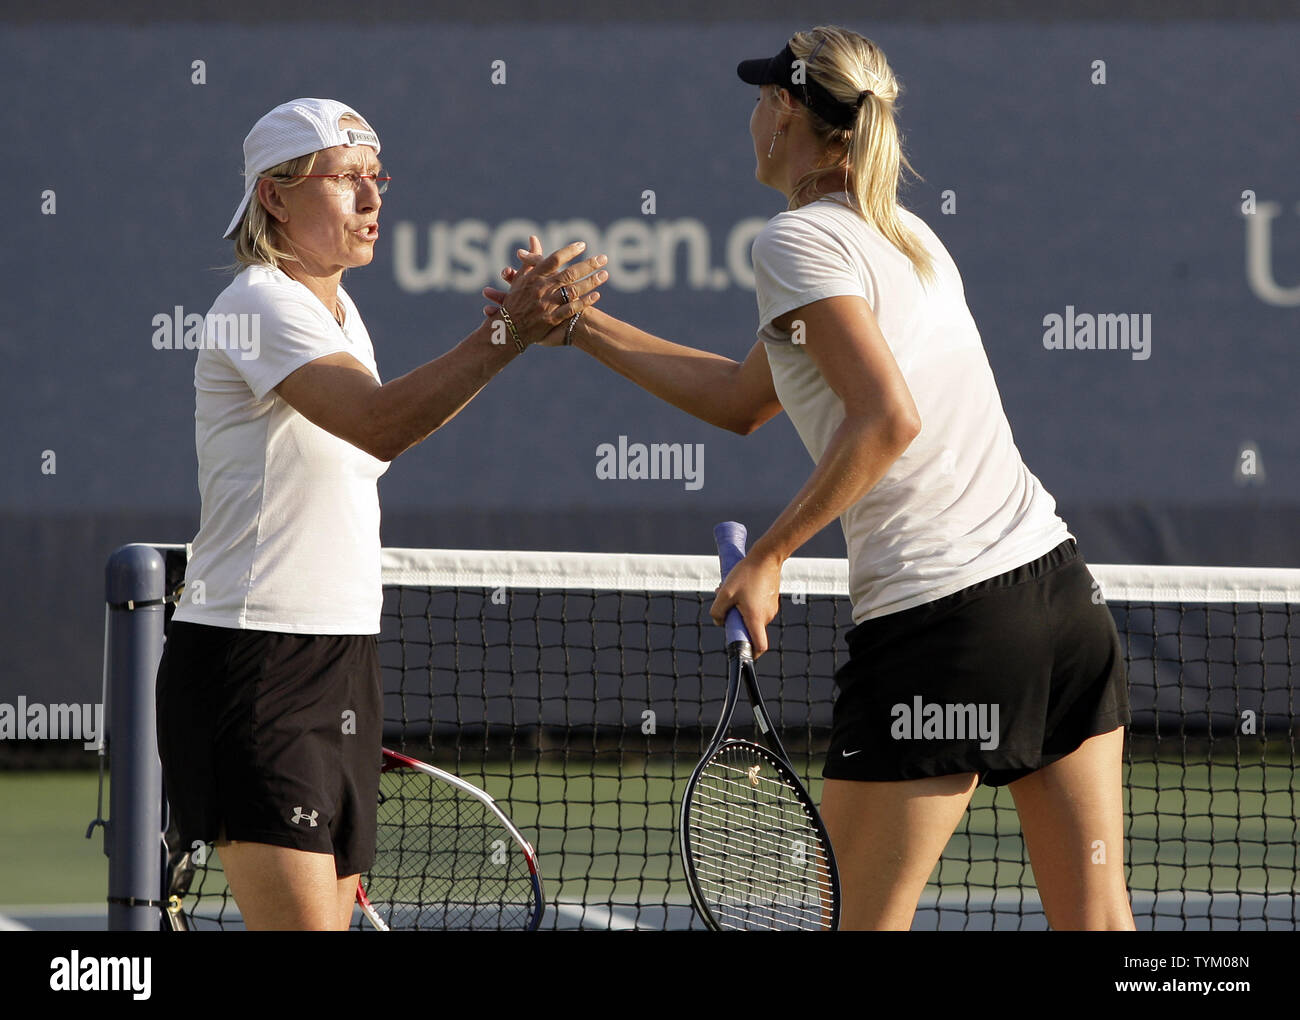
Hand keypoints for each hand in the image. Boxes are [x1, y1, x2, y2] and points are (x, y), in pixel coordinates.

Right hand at [482, 235, 605, 347]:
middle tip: (604, 258)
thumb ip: (531, 259)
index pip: (554, 259)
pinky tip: (597, 296)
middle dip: (588, 265)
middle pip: (569, 273)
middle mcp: (542, 288)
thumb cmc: (515, 301)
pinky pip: (571, 309)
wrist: (508, 329)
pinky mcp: (552, 318)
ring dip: (591, 282)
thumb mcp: (520, 277)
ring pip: (573, 290)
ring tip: (605, 274)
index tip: (583, 245)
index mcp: (534, 277)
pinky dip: (584, 302)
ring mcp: (548, 304)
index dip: (569, 251)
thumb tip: (534, 238)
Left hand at [708, 547, 782, 656]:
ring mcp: (770, 608)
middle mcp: (766, 616)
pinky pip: (757, 609)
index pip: (759, 646)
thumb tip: (719, 622)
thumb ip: (717, 611)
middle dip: (736, 623)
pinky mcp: (771, 601)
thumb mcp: (724, 592)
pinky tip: (739, 588)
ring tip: (730, 592)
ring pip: (752, 617)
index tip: (741, 652)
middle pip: (751, 630)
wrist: (767, 557)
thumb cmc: (746, 574)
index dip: (751, 654)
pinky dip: (746, 604)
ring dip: (740, 611)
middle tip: (726, 607)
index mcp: (756, 618)